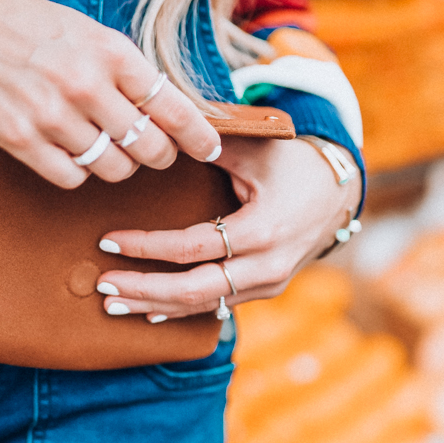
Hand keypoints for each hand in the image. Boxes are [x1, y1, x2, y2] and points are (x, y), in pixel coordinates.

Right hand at [0, 0, 220, 188]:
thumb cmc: (28, 23)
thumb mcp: (88, 31)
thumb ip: (126, 69)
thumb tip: (167, 108)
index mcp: (110, 52)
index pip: (173, 107)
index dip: (199, 136)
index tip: (210, 149)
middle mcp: (86, 86)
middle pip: (149, 148)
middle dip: (159, 156)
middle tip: (154, 152)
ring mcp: (53, 116)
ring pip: (113, 168)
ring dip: (118, 164)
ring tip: (106, 147)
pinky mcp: (21, 140)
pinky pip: (72, 178)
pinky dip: (79, 172)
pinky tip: (71, 152)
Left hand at [95, 136, 361, 319]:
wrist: (340, 191)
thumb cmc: (294, 163)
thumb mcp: (256, 148)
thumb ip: (209, 146)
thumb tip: (156, 133)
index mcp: (262, 230)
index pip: (192, 247)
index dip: (146, 247)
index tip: (109, 241)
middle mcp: (267, 266)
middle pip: (194, 290)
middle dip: (144, 289)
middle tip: (102, 285)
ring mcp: (269, 283)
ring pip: (205, 305)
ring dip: (156, 305)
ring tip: (114, 303)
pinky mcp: (267, 290)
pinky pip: (220, 305)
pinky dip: (182, 308)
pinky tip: (149, 309)